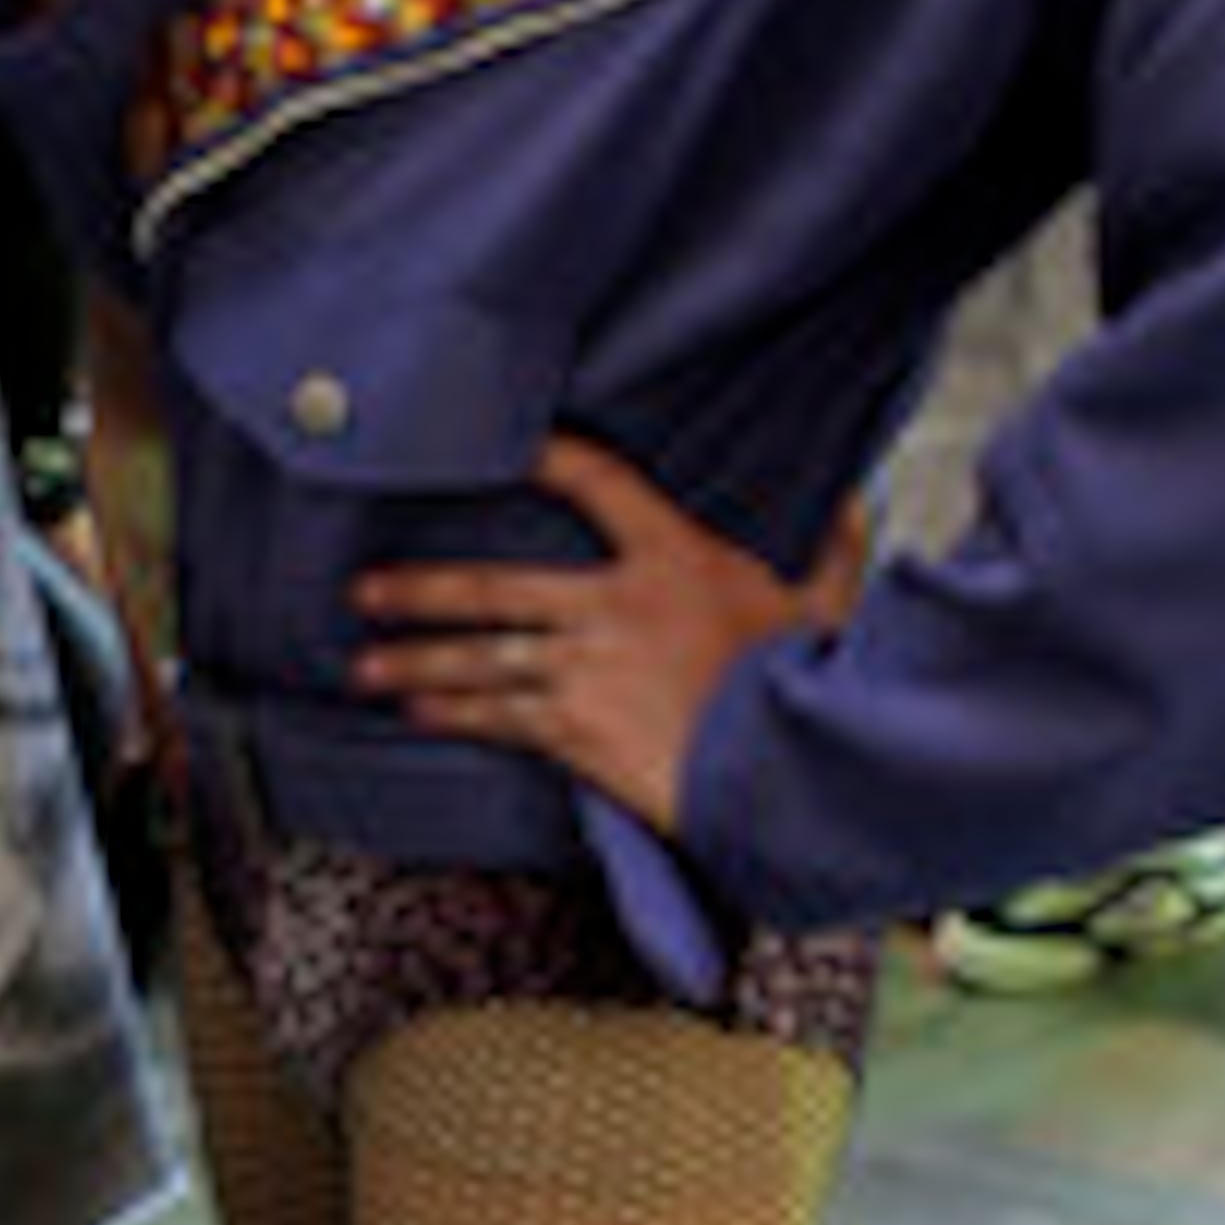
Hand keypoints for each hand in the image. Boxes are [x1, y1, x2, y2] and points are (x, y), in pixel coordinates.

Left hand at [351, 435, 861, 832]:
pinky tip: (415, 711)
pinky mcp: (577, 732)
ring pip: (479, 658)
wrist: (789, 774)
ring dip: (416, 662)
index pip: (599, 483)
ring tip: (365, 665)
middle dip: (423, 591)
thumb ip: (836, 547)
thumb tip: (859, 498)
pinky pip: (498, 716)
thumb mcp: (833, 606)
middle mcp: (614, 607)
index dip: (551, 458)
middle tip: (366, 591)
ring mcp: (586, 671)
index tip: (512, 450)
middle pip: (495, 589)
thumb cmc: (812, 687)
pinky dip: (452, 712)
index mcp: (675, 559)